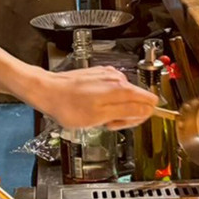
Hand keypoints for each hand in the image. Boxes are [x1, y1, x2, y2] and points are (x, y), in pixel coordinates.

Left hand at [23, 67, 157, 130]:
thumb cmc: (69, 106)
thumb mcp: (101, 116)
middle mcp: (117, 78)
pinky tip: (93, 107)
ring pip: (124, 97)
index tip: (122, 123)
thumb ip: (127, 112)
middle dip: (125, 115)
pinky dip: (106, 102)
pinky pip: (113, 92)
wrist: (48, 92)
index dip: (138, 117)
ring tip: (97, 115)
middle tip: (107, 122)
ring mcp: (108, 76)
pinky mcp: (99, 76)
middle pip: (137, 100)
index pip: (149, 102)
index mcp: (121, 88)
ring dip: (114, 110)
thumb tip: (147, 110)